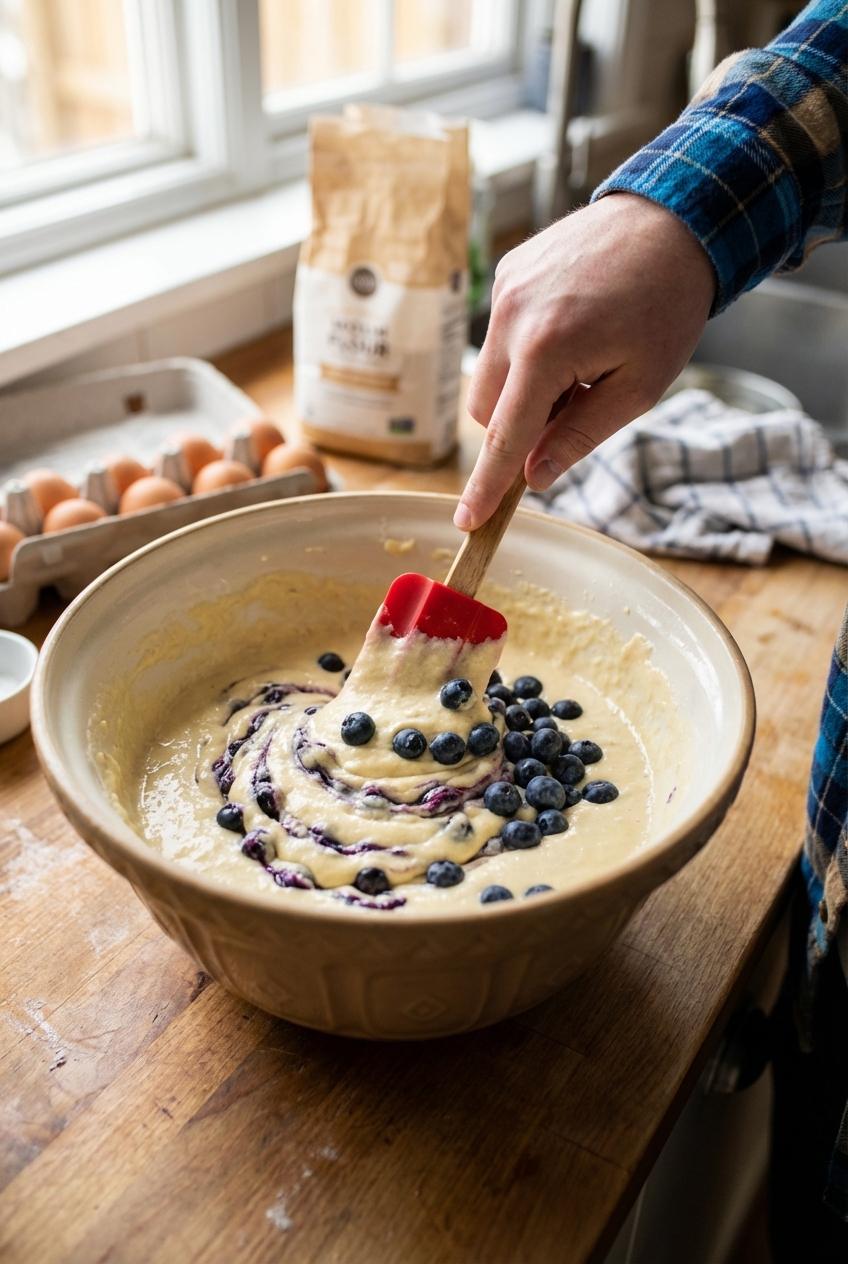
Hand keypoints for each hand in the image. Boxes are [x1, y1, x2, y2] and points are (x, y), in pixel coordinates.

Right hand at [454, 193, 715, 529]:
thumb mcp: (638, 386)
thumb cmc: (665, 306)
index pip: (504, 437)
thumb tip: (536, 478)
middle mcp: (511, 317)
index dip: (486, 487)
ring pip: (489, 375)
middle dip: (518, 426)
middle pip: (486, 410)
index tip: (467, 523)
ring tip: (578, 361)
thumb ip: (580, 436)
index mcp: (546, 350)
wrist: (671, 220)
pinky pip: (499, 335)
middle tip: (576, 406)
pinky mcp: (505, 273)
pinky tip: (569, 327)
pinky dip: (524, 350)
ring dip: (522, 388)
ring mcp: (503, 290)